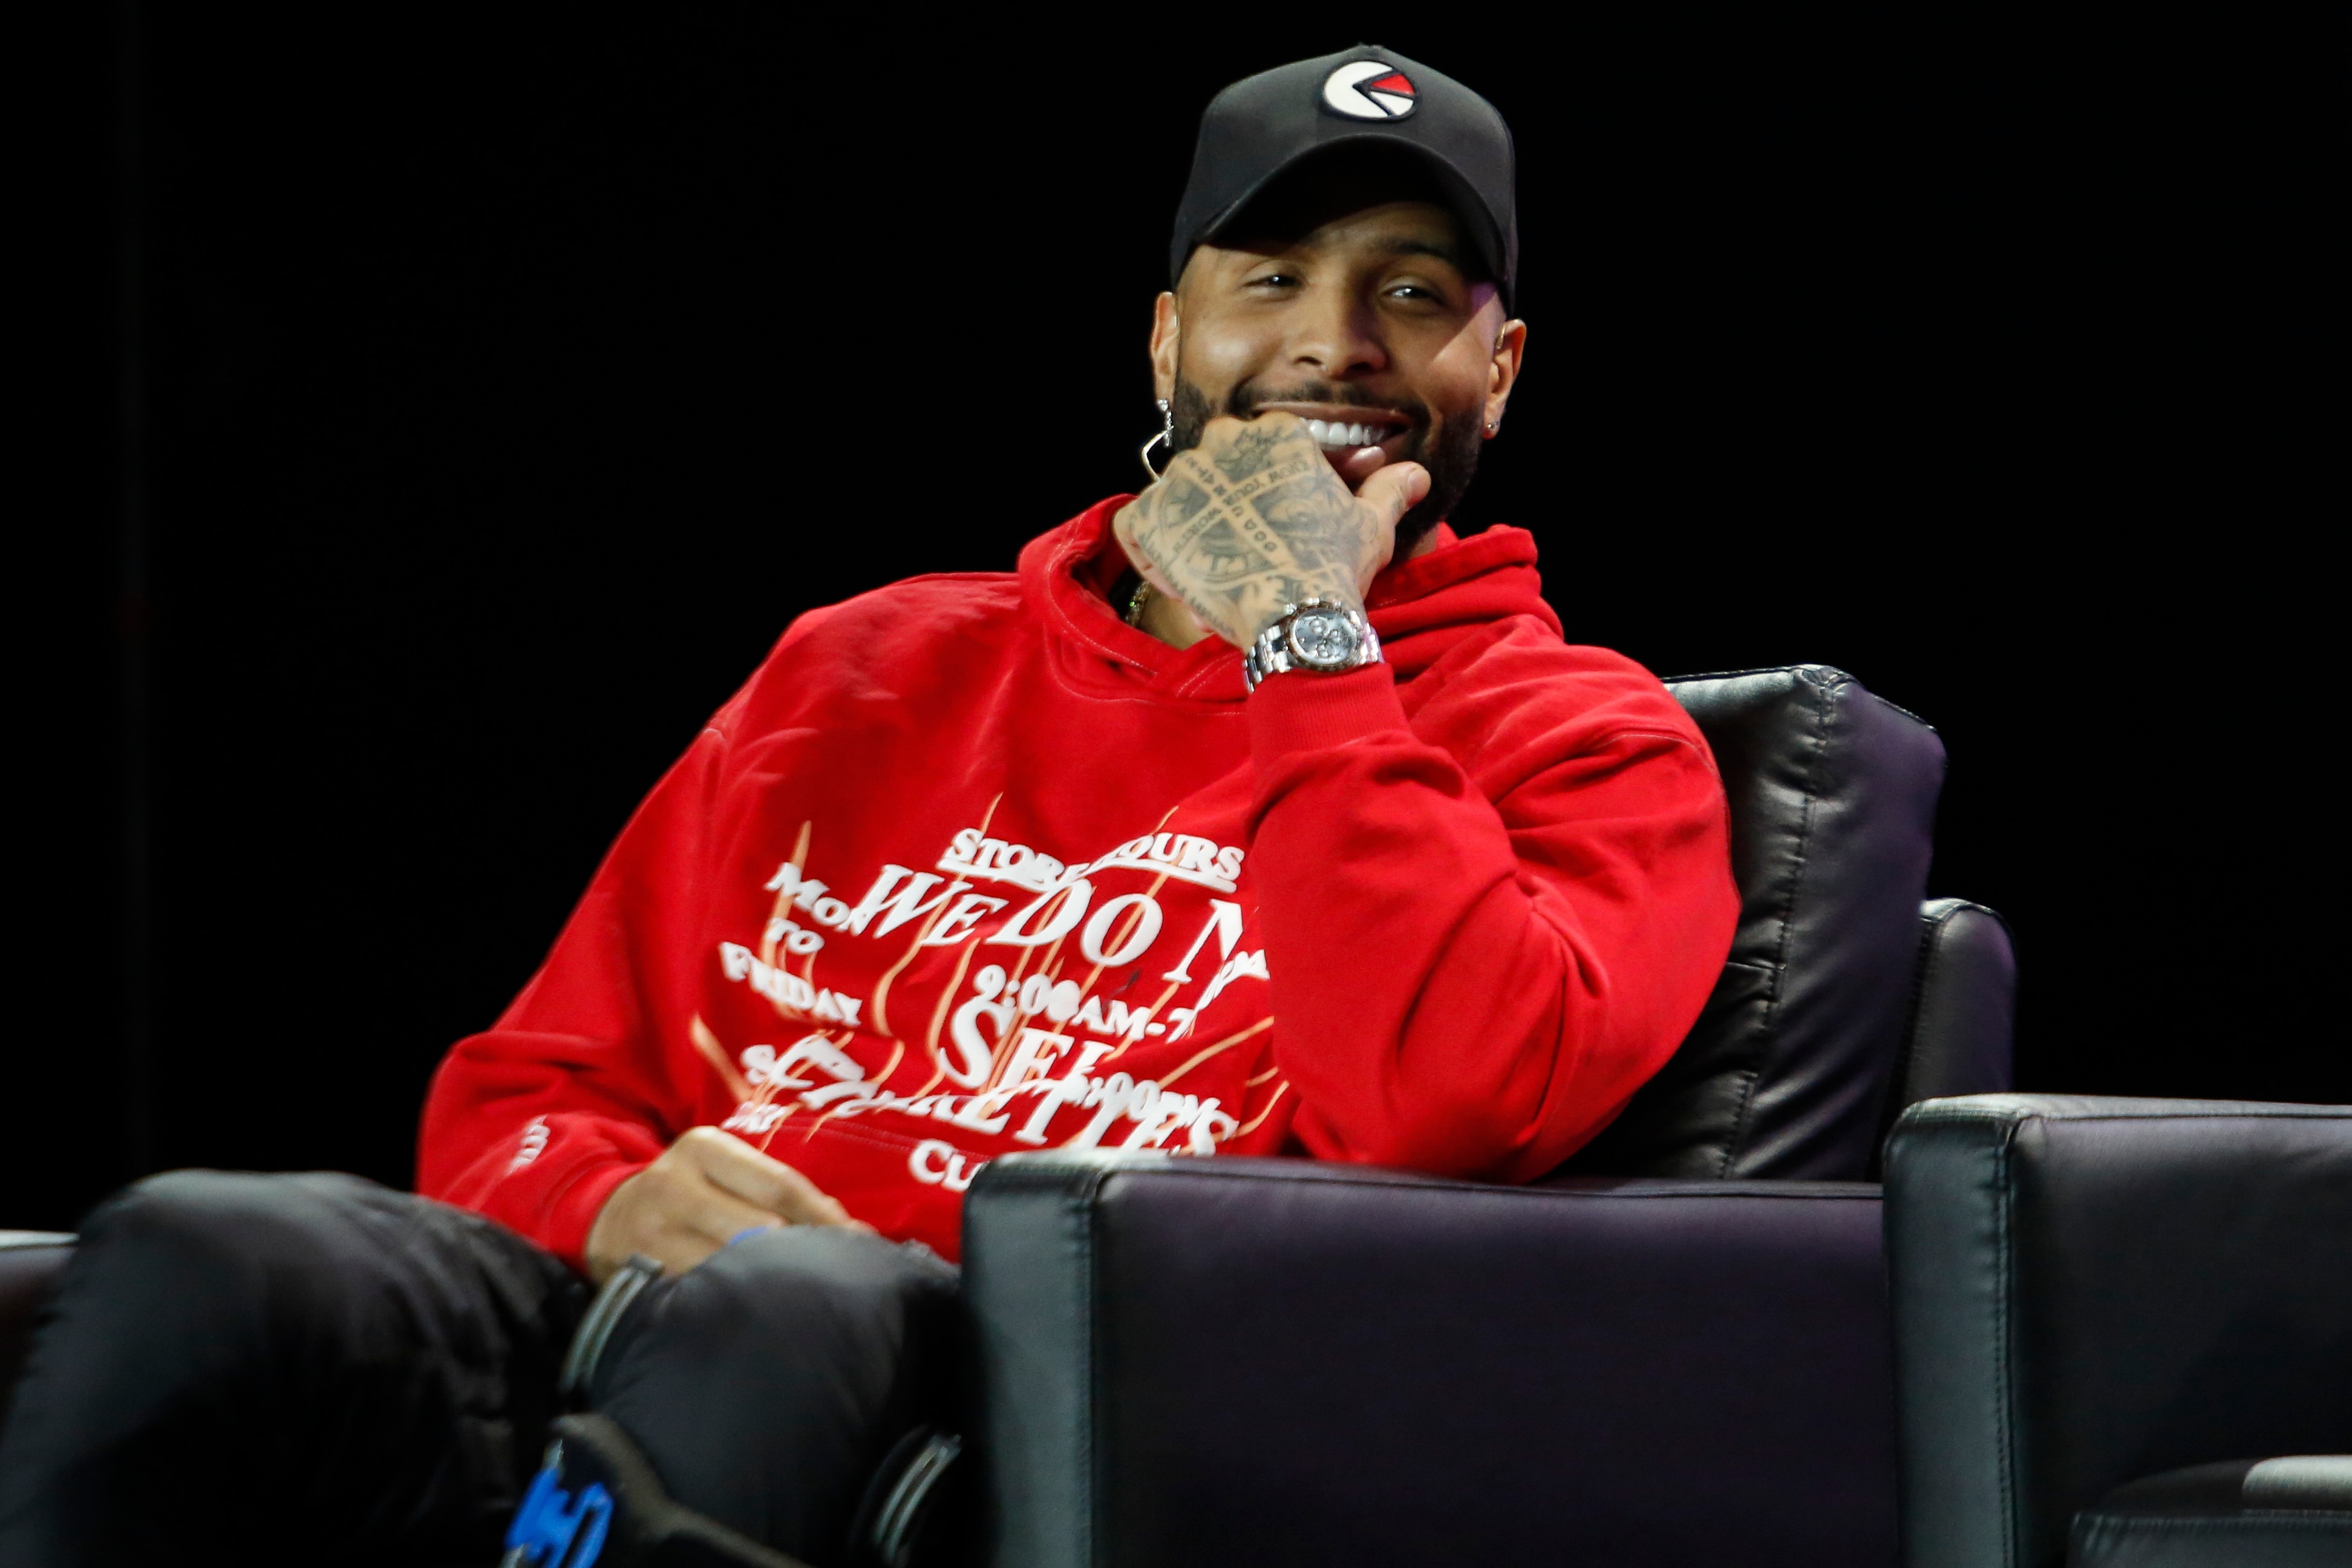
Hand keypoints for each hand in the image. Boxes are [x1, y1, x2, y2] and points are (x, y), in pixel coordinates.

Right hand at [584, 1125, 866, 1282]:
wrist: (605, 1217)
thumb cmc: (688, 1191)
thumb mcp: (723, 1171)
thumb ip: (776, 1190)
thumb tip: (851, 1230)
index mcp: (705, 1148)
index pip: (779, 1185)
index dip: (823, 1218)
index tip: (858, 1243)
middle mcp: (674, 1184)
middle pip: (757, 1227)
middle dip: (802, 1254)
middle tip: (840, 1278)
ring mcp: (652, 1233)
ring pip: (729, 1266)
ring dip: (772, 1285)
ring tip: (809, 1300)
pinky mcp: (639, 1277)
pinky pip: (700, 1295)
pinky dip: (735, 1305)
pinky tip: (762, 1316)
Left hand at [1114, 412, 1429, 648]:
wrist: (1296, 615)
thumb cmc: (1334, 564)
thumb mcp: (1370, 524)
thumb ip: (1388, 491)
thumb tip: (1417, 474)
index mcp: (1276, 432)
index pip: (1260, 447)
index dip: (1267, 488)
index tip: (1280, 523)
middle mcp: (1223, 441)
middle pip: (1216, 461)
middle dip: (1226, 496)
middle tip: (1246, 540)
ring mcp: (1182, 478)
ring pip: (1177, 492)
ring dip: (1190, 522)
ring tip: (1217, 565)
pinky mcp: (1150, 517)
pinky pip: (1135, 524)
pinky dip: (1149, 547)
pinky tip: (1178, 571)